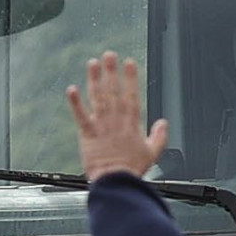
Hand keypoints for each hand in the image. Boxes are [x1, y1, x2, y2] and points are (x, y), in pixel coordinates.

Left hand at [68, 52, 169, 186]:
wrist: (115, 181)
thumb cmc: (132, 169)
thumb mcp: (153, 152)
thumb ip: (159, 136)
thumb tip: (164, 122)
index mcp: (132, 123)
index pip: (132, 94)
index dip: (130, 77)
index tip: (129, 62)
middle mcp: (116, 120)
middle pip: (114, 91)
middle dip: (112, 71)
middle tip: (109, 54)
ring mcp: (101, 125)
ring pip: (98, 97)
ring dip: (95, 79)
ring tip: (93, 64)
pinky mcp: (87, 133)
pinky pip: (80, 115)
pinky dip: (75, 102)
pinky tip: (71, 89)